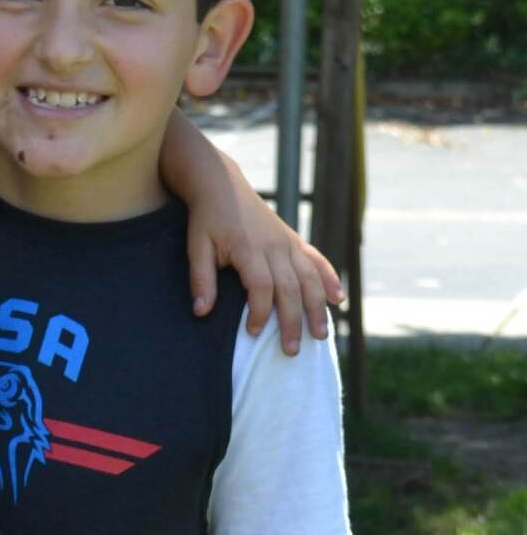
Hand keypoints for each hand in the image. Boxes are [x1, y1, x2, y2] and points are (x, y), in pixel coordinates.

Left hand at [185, 170, 341, 352]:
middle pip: (291, 288)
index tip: (254, 334)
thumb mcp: (196, 247)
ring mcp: (288, 242)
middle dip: (293, 321)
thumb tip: (201, 312)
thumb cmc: (206, 218)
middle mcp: (275, 246)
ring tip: (320, 335)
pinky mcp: (293, 240)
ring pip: (309, 278)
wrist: (220, 183)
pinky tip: (338, 298)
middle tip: (292, 351)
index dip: (260, 313)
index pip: (262, 288)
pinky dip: (328, 279)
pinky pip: (316, 260)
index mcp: (250, 248)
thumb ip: (201, 279)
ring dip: (316, 307)